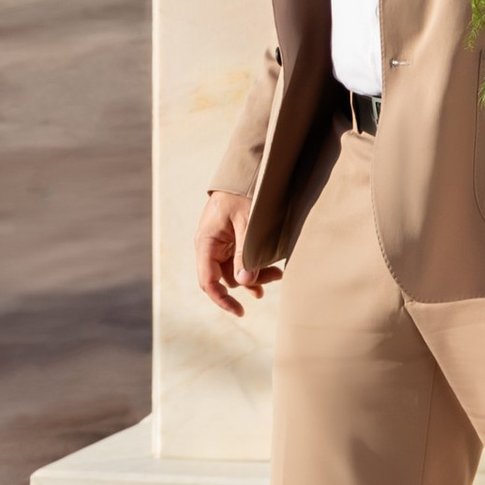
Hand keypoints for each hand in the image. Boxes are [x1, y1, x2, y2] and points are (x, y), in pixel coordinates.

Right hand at [195, 188, 277, 318]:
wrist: (244, 173)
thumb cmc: (243, 194)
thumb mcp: (247, 223)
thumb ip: (245, 253)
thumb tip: (245, 283)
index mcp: (206, 243)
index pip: (208, 282)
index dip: (222, 300)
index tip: (240, 311)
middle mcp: (209, 247)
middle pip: (225, 278)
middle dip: (249, 282)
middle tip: (276, 278)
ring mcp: (220, 245)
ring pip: (235, 271)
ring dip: (255, 274)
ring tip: (278, 274)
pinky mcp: (230, 242)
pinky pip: (240, 260)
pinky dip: (254, 265)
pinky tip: (271, 268)